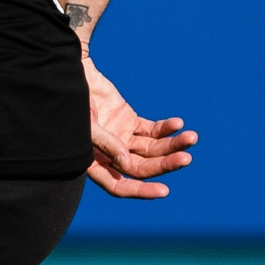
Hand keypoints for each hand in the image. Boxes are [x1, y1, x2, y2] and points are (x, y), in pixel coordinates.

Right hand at [79, 55, 194, 198]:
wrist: (74, 74)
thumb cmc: (73, 102)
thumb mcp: (87, 125)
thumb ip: (107, 145)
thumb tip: (127, 164)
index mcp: (94, 162)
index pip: (118, 185)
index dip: (140, 191)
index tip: (164, 191)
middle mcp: (109, 154)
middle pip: (142, 167)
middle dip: (164, 164)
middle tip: (186, 158)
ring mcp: (121, 137)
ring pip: (152, 149)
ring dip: (172, 145)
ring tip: (191, 137)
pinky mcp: (129, 121)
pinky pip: (153, 130)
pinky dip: (166, 128)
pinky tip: (177, 124)